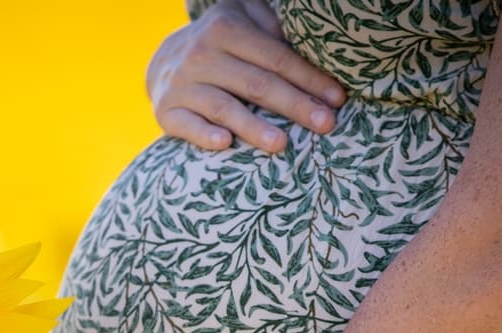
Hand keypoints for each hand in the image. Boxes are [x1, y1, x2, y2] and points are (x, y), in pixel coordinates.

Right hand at [146, 0, 345, 152]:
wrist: (163, 61)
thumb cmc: (219, 43)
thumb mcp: (241, 18)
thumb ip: (270, 25)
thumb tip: (306, 46)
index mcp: (225, 28)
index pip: (276, 57)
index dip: (308, 78)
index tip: (337, 99)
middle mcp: (202, 54)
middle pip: (256, 84)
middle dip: (294, 105)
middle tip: (325, 125)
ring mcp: (182, 84)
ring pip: (224, 107)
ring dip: (253, 127)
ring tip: (281, 144)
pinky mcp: (166, 111)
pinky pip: (187, 125)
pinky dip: (204, 134)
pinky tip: (225, 143)